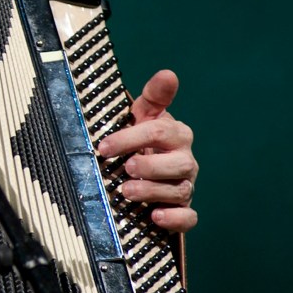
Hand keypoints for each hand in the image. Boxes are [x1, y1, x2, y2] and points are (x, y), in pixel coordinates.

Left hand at [96, 69, 197, 231]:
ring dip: (153, 192)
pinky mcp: (183, 209)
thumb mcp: (144, 114)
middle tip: (126, 169)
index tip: (104, 146)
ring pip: (180, 191)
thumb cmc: (142, 138)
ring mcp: (185, 185)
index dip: (131, 138)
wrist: (148, 168)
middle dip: (150, 167)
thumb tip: (168, 73)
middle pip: (177, 164)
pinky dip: (176, 219)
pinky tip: (156, 217)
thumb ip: (154, 96)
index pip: (159, 132)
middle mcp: (184, 160)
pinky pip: (189, 217)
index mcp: (176, 135)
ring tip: (127, 192)